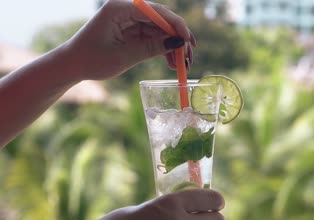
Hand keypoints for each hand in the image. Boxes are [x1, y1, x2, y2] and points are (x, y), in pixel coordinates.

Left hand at [64, 0, 195, 79]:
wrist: (72, 65)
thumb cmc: (91, 60)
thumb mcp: (124, 56)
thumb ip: (152, 48)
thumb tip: (178, 43)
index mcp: (119, 9)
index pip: (155, 12)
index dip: (176, 25)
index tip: (188, 41)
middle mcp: (127, 10)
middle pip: (161, 20)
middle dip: (177, 38)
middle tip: (190, 57)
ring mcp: (130, 20)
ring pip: (160, 30)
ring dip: (172, 46)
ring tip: (182, 65)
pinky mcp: (131, 30)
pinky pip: (153, 37)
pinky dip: (163, 49)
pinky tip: (171, 63)